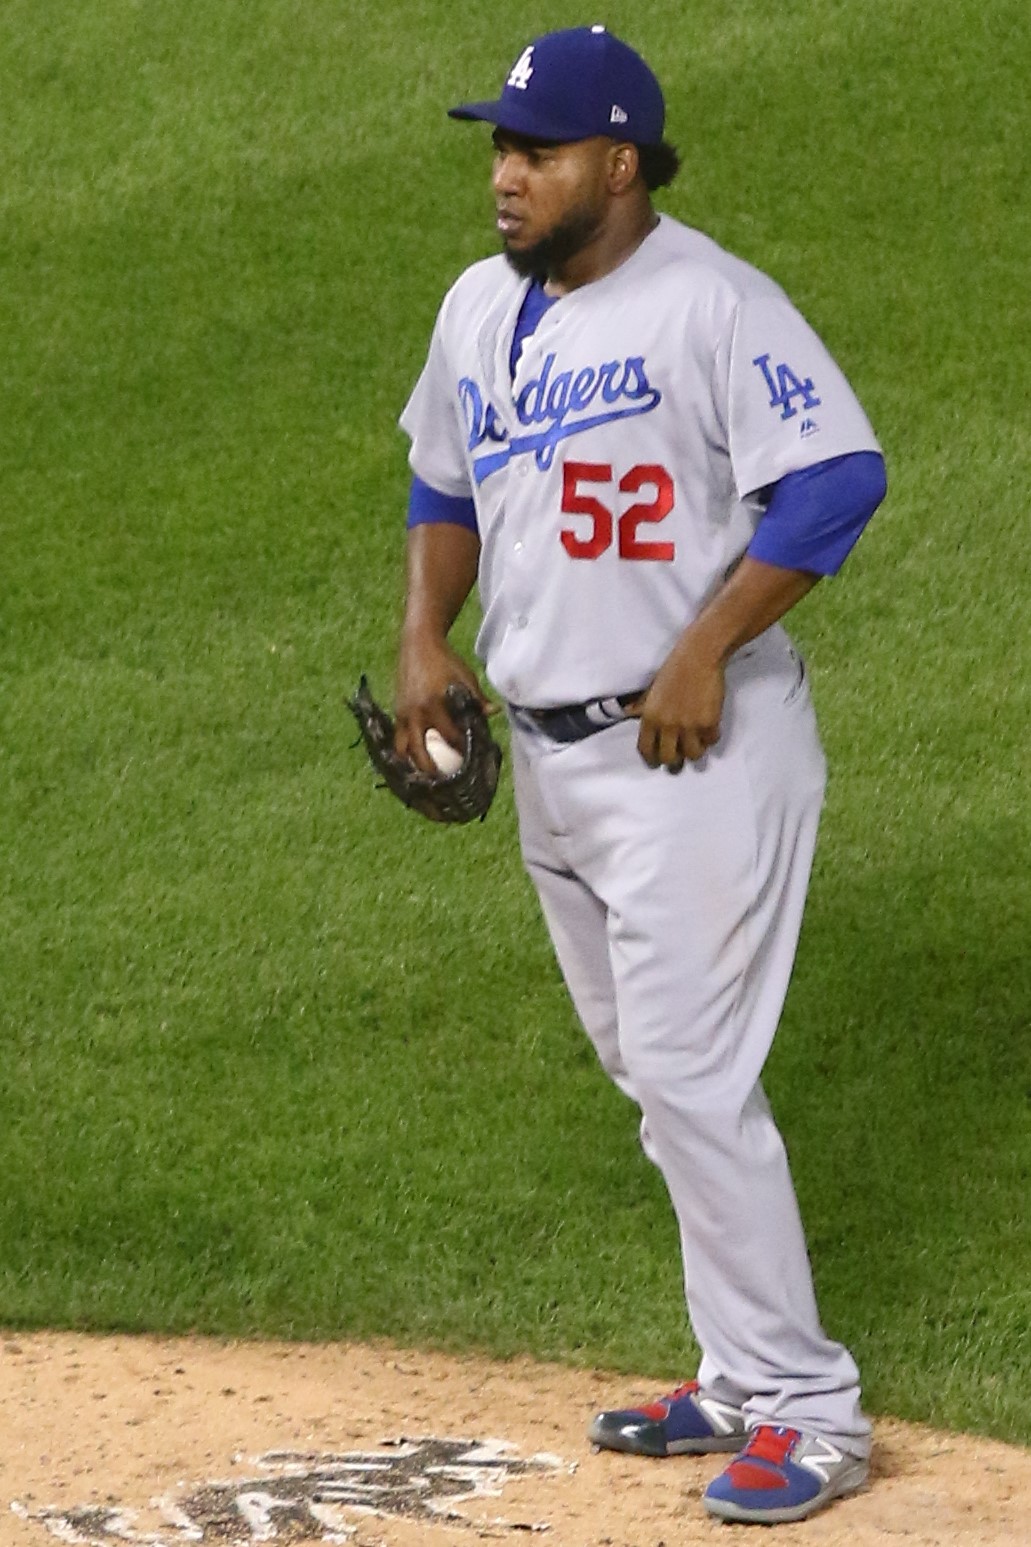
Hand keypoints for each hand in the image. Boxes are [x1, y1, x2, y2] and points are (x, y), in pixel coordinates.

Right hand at [394, 634, 495, 773]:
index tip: (470, 766)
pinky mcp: (396, 713)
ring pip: (404, 750)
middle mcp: (417, 712)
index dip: (461, 752)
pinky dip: (404, 755)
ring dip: (413, 768)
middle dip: (432, 772)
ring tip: (423, 784)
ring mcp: (403, 714)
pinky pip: (397, 741)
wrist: (417, 644)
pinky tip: (411, 767)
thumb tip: (493, 714)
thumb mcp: (465, 677)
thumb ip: (477, 699)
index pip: (451, 736)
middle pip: (422, 752)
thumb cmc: (446, 661)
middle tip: (444, 787)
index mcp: (436, 703)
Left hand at [628, 635, 724, 771]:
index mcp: (650, 717)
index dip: (651, 759)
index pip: (646, 749)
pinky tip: (708, 729)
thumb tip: (627, 713)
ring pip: (693, 755)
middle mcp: (668, 725)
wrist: (699, 656)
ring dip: (694, 751)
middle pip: (669, 758)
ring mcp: (690, 725)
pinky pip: (711, 741)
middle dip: (674, 761)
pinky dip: (710, 737)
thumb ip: (641, 706)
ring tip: (696, 744)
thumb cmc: (674, 670)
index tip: (656, 761)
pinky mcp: (709, 722)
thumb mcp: (651, 689)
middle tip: (679, 758)